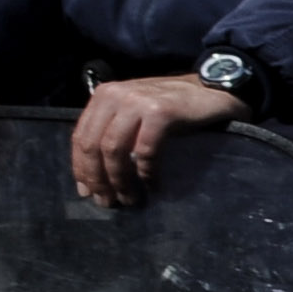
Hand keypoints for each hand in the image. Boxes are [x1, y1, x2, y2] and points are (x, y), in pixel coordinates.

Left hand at [70, 73, 244, 206]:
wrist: (211, 89)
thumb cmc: (174, 105)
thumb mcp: (135, 111)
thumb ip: (114, 130)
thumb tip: (95, 172)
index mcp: (104, 96)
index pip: (81, 136)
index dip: (81, 168)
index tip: (87, 192)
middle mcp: (115, 95)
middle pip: (93, 145)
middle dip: (98, 178)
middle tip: (107, 202)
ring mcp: (137, 102)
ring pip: (114, 149)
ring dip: (119, 179)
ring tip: (129, 199)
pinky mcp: (160, 112)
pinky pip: (145, 150)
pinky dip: (146, 172)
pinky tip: (152, 185)